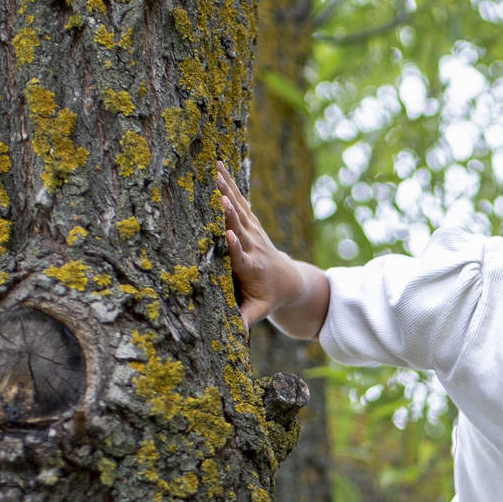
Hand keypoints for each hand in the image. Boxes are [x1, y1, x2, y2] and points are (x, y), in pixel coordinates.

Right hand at [219, 171, 326, 334]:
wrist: (290, 281)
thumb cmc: (269, 298)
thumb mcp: (259, 311)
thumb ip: (246, 319)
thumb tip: (234, 336)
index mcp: (252, 269)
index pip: (242, 257)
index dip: (235, 247)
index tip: (228, 236)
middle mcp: (253, 246)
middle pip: (239, 227)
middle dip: (228, 211)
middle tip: (217, 193)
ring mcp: (254, 232)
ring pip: (239, 209)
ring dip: (226, 189)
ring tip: (212, 170)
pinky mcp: (252, 222)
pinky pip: (240, 201)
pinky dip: (229, 183)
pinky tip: (216, 165)